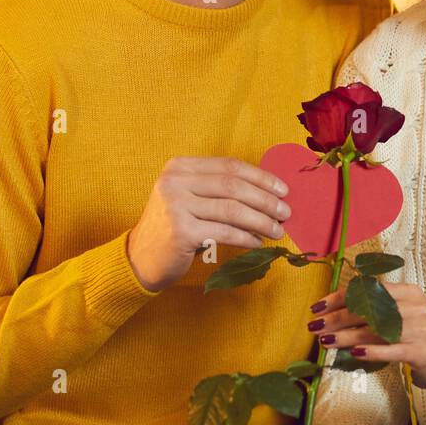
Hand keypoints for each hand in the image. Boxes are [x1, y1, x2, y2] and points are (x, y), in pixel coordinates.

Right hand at [127, 156, 291, 292]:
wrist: (140, 258)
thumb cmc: (175, 227)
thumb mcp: (191, 199)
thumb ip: (219, 189)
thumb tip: (269, 192)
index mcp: (180, 167)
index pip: (229, 166)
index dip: (260, 176)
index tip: (283, 189)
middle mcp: (175, 181)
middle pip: (233, 186)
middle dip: (265, 200)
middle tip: (285, 212)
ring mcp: (176, 205)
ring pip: (233, 210)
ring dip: (261, 221)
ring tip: (277, 230)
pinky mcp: (180, 231)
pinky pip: (225, 232)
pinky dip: (247, 237)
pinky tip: (258, 242)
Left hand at [309, 282, 425, 390]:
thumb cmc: (417, 334)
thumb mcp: (401, 314)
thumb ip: (375, 309)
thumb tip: (333, 313)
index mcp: (408, 292)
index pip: (368, 290)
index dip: (340, 298)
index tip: (318, 307)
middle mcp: (414, 307)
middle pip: (369, 310)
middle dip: (337, 318)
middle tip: (314, 326)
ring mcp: (419, 329)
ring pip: (376, 331)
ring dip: (346, 337)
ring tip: (324, 342)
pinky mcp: (420, 351)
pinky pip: (391, 350)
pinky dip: (371, 351)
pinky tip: (354, 353)